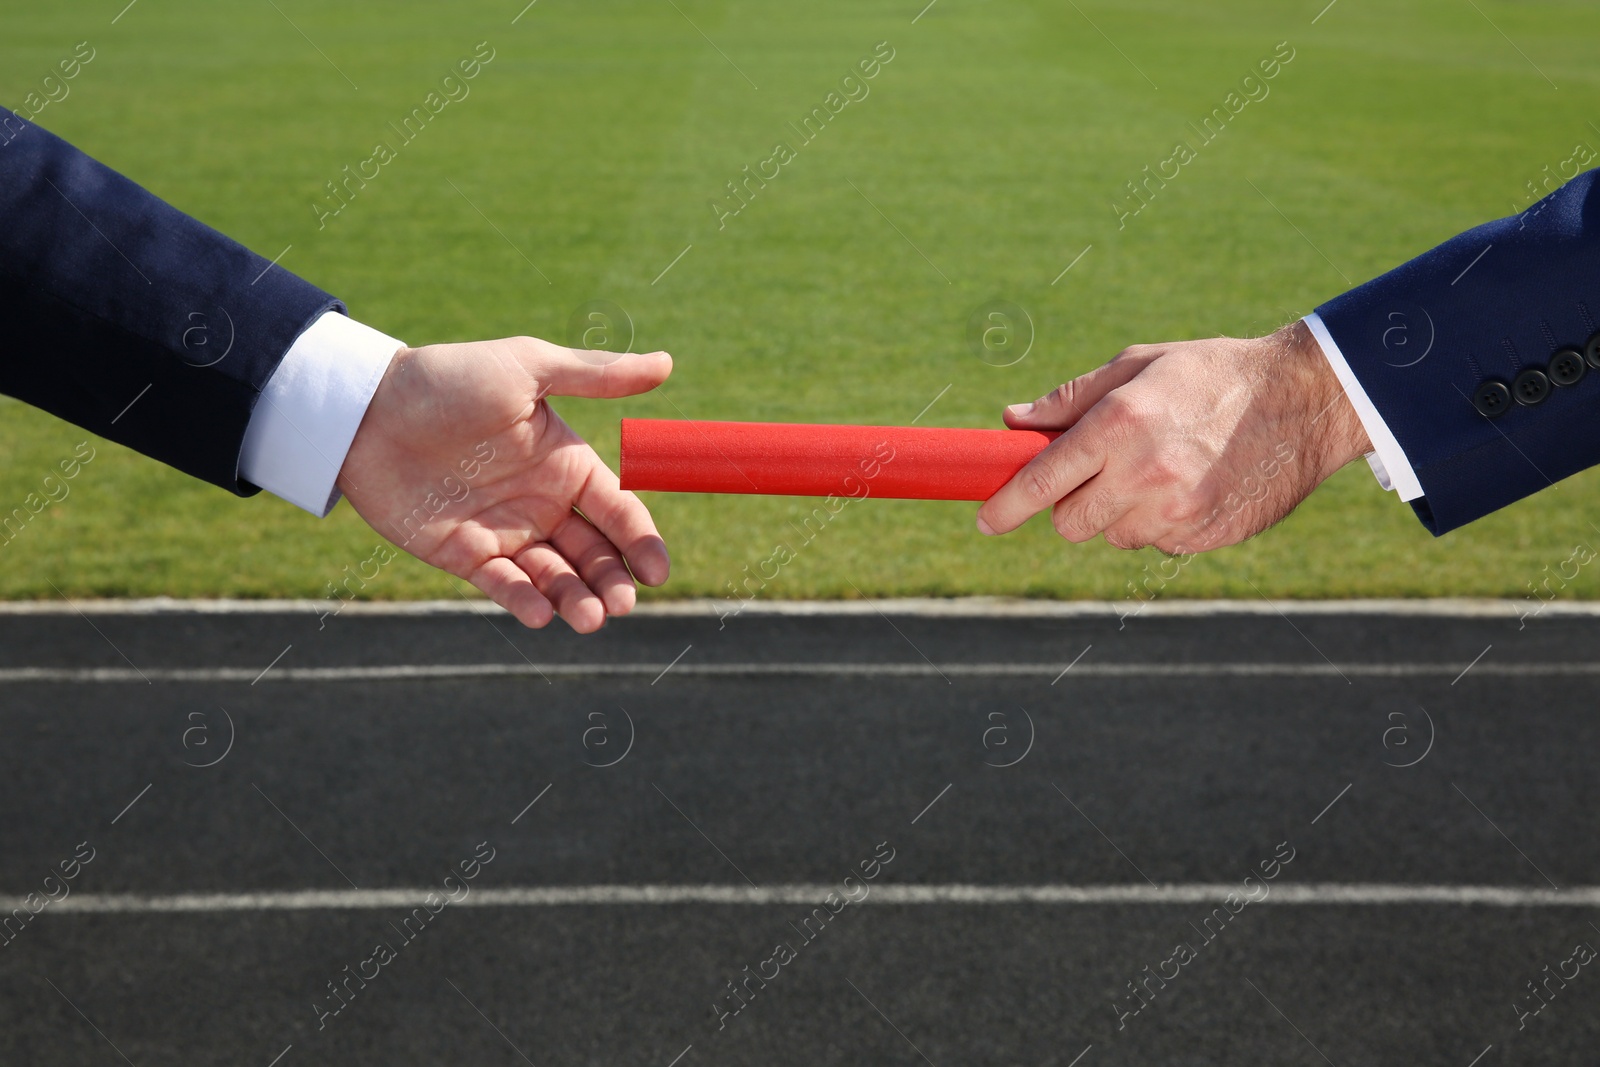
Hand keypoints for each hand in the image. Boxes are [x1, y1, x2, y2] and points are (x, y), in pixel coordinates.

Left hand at [336, 336, 671, 631]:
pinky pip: (502, 585)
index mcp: (565, 463)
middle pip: (593, 553)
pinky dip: (523, 601)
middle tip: (621, 605)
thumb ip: (597, 376)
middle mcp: (542, 503)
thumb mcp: (528, 366)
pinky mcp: (464, 555)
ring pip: (553, 577)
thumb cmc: (450, 379)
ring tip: (588, 618)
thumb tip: (668, 364)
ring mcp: (504, 532)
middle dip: (612, 581)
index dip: (641, 541)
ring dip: (575, 599)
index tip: (657, 571)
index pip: (618, 510)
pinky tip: (539, 612)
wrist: (367, 407)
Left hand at [975, 321, 1371, 553]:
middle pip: (1070, 523)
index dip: (1005, 507)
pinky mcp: (1204, 535)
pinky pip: (1157, 543)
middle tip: (1098, 475)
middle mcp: (1144, 472)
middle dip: (1072, 505)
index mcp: (1119, 424)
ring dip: (1122, 514)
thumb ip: (1069, 401)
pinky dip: (1162, 522)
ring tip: (1161, 470)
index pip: (1042, 481)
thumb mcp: (1136, 366)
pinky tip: (1192, 485)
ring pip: (1113, 537)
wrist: (1303, 400)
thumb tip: (1011, 423)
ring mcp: (1178, 510)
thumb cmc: (1208, 374)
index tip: (985, 521)